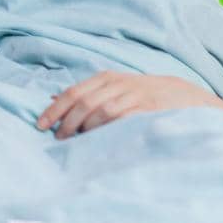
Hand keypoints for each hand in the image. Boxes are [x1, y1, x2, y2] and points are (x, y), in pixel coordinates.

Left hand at [37, 72, 220, 138]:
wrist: (182, 94)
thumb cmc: (140, 94)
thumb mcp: (112, 87)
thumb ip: (86, 93)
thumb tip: (52, 100)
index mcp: (105, 78)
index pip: (73, 93)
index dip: (55, 110)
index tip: (40, 126)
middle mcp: (117, 84)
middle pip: (84, 103)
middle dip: (67, 123)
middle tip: (59, 140)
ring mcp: (134, 96)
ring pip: (101, 112)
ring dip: (86, 129)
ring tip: (77, 144)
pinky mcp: (148, 110)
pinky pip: (123, 120)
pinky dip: (108, 131)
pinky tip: (100, 142)